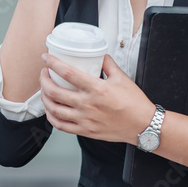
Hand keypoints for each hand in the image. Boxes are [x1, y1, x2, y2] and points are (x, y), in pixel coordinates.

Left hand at [39, 53, 156, 145]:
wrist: (143, 126)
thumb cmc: (134, 103)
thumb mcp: (122, 78)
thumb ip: (108, 64)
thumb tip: (99, 55)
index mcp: (96, 89)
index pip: (68, 73)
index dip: (53, 64)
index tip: (46, 58)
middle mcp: (88, 105)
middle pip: (54, 92)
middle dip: (44, 80)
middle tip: (44, 73)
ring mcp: (85, 120)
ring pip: (54, 110)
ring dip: (45, 98)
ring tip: (45, 90)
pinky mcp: (86, 131)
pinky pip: (61, 126)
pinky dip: (52, 117)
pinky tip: (51, 110)